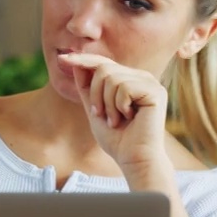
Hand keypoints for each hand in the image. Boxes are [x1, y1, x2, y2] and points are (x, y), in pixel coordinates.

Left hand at [56, 52, 169, 170]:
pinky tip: (129, 118)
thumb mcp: (95, 109)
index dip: (83, 60)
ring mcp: (150, 82)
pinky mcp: (155, 91)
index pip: (103, 63)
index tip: (62, 58)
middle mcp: (141, 77)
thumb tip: (75, 63)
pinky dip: (118, 106)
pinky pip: (124, 87)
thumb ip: (87, 88)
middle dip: (95, 94)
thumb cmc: (117, 139)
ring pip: (112, 78)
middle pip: (104, 68)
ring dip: (107, 104)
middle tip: (101, 115)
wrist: (134, 159)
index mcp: (129, 79)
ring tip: (116, 120)